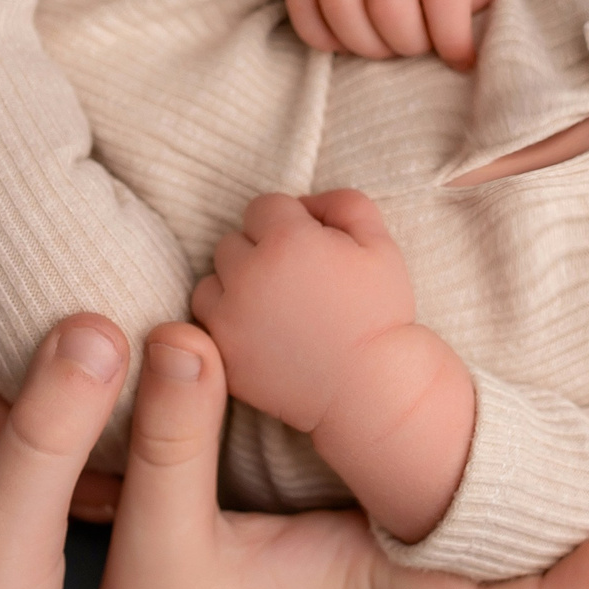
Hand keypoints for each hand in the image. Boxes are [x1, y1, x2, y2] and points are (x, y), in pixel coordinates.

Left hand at [191, 189, 416, 431]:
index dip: (290, 223)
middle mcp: (248, 274)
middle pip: (231, 243)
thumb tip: (306, 201)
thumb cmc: (381, 313)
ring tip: (272, 308)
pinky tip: (262, 334)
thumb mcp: (380, 243)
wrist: (371, 387)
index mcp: (286, 239)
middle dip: (258, 253)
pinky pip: (207, 326)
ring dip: (234, 288)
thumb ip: (343, 203)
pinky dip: (227, 325)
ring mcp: (229, 318)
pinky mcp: (222, 354)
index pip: (264, 207)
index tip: (310, 249)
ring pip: (211, 283)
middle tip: (294, 281)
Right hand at [284, 0, 508, 68]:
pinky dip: (317, 31)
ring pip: (337, 2)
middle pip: (387, 4)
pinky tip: (345, 38)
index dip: (452, 40)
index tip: (462, 60)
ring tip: (387, 44)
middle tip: (422, 44)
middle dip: (408, 45)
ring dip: (364, 44)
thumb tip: (456, 30)